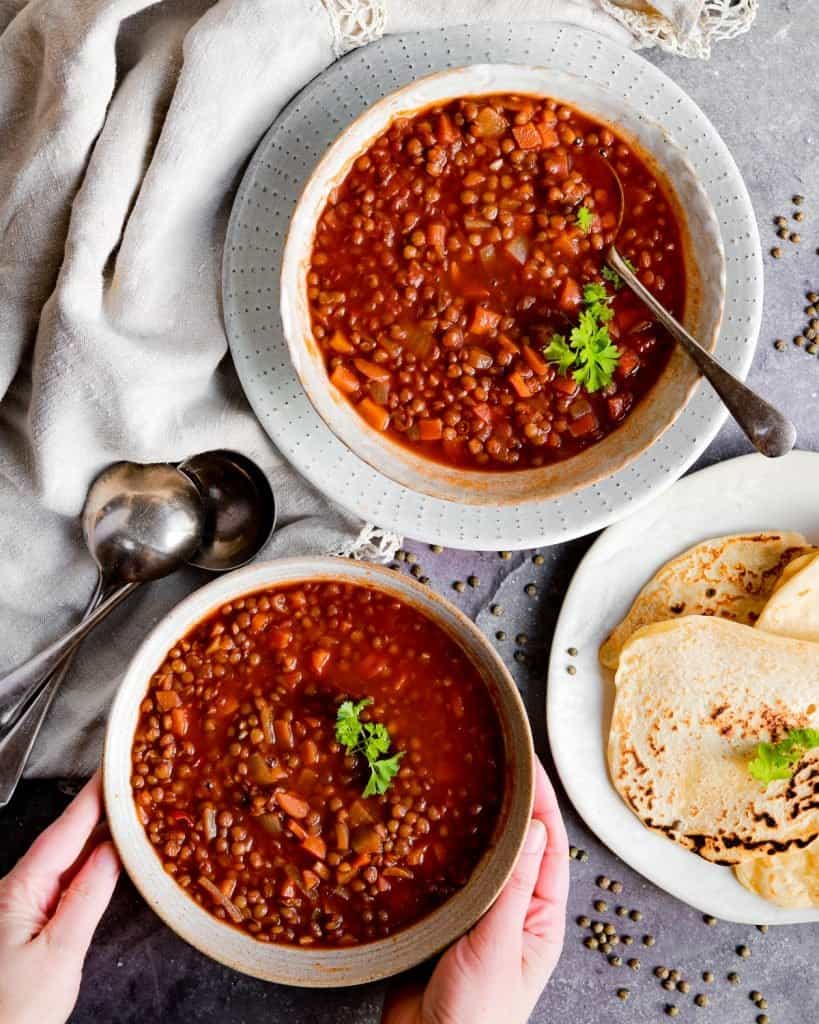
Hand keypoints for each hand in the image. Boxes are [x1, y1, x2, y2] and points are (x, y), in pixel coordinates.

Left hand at [0, 772, 120, 1023]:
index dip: (93, 796)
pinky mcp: (29, 925)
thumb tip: (113, 852)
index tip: (116, 766)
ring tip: (132, 809)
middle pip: (65, 839)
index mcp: (20, 890)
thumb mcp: (60, 953)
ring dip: (98, 834)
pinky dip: (91, 864)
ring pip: (66, 860)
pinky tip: (111, 858)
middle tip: (135, 781)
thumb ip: (88, 897)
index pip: (65, 830)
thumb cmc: (14, 1012)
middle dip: (99, 808)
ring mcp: (22, 907)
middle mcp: (17, 891)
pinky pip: (64, 882)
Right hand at [382, 758, 569, 1023]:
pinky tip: (423, 828)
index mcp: (540, 920)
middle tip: (492, 766)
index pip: (549, 848)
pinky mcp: (441, 921)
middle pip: (515, 847)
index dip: (543, 805)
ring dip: (473, 825)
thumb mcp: (499, 947)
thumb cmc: (477, 1019)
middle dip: (508, 807)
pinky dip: (437, 850)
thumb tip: (537, 828)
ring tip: (460, 787)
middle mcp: (511, 914)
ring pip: (479, 858)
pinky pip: (444, 876)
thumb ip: (515, 888)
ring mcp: (476, 917)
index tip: (530, 767)